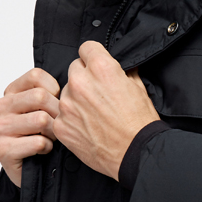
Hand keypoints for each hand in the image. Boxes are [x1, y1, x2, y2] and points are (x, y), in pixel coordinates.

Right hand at [0, 68, 60, 187]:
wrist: (34, 170)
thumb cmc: (44, 135)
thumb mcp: (47, 108)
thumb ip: (52, 91)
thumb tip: (76, 76)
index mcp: (10, 92)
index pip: (36, 76)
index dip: (55, 91)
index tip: (56, 106)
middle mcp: (0, 107)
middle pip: (40, 96)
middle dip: (58, 114)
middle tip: (59, 126)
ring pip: (41, 119)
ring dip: (54, 133)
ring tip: (51, 138)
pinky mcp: (3, 150)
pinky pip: (38, 142)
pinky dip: (47, 148)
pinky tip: (44, 151)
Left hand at [52, 41, 159, 178]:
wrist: (136, 154)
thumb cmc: (139, 124)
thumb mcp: (138, 87)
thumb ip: (122, 71)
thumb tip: (117, 65)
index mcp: (101, 69)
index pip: (86, 48)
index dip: (94, 57)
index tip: (96, 66)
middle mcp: (81, 83)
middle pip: (74, 69)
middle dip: (85, 78)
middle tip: (98, 94)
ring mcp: (68, 105)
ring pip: (66, 92)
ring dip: (76, 99)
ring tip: (94, 114)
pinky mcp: (61, 125)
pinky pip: (61, 114)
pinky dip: (71, 119)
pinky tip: (87, 127)